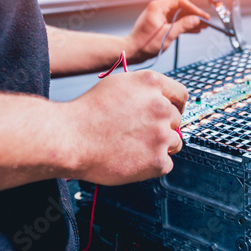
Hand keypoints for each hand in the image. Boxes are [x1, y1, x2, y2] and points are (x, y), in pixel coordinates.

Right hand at [65, 70, 187, 184]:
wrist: (70, 139)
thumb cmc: (86, 114)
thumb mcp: (117, 85)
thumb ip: (143, 91)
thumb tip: (159, 100)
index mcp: (151, 84)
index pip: (181, 94)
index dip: (177, 105)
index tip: (174, 112)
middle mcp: (161, 107)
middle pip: (176, 120)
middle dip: (162, 126)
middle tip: (140, 134)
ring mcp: (161, 134)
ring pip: (174, 142)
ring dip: (159, 146)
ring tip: (134, 147)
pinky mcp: (157, 160)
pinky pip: (166, 164)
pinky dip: (153, 166)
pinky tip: (133, 160)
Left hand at [123, 0, 210, 63]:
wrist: (132, 51)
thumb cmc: (144, 44)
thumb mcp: (167, 35)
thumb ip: (182, 26)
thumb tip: (196, 20)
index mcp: (158, 7)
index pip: (179, 1)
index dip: (193, 8)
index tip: (201, 16)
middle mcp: (158, 8)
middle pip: (180, 7)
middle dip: (193, 14)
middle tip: (205, 22)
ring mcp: (159, 16)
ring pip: (178, 14)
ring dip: (190, 20)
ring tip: (202, 27)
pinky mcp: (160, 23)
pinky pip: (174, 21)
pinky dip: (183, 25)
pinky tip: (193, 30)